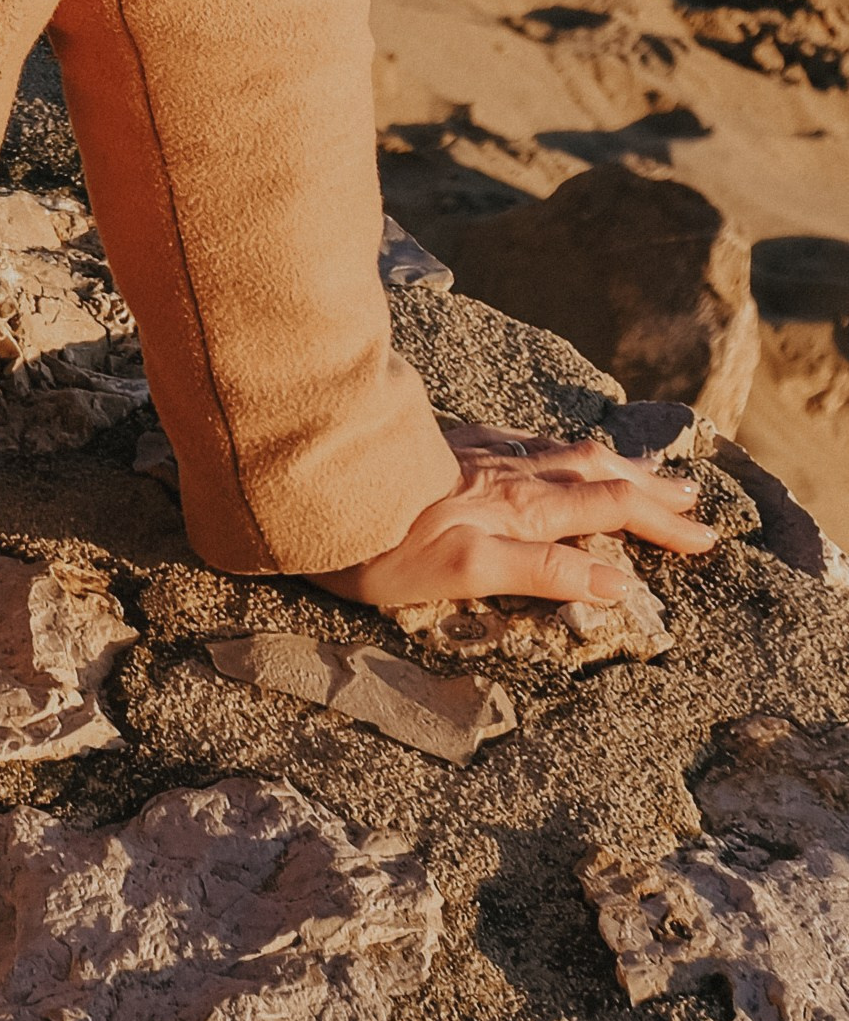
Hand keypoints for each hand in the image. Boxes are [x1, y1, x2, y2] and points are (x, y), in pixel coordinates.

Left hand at [310, 419, 718, 611]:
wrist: (313, 483)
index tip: (707, 539)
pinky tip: (554, 447)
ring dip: (614, 464)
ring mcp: (480, 453)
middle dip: (649, 490)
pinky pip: (527, 440)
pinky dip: (560, 447)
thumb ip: (541, 573)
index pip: (609, 513)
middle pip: (597, 476)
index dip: (659, 526)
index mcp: (519, 510)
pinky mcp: (451, 442)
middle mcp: (509, 475)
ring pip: (565, 453)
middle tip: (695, 501)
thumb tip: (615, 580)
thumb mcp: (464, 572)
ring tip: (646, 469)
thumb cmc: (380, 545)